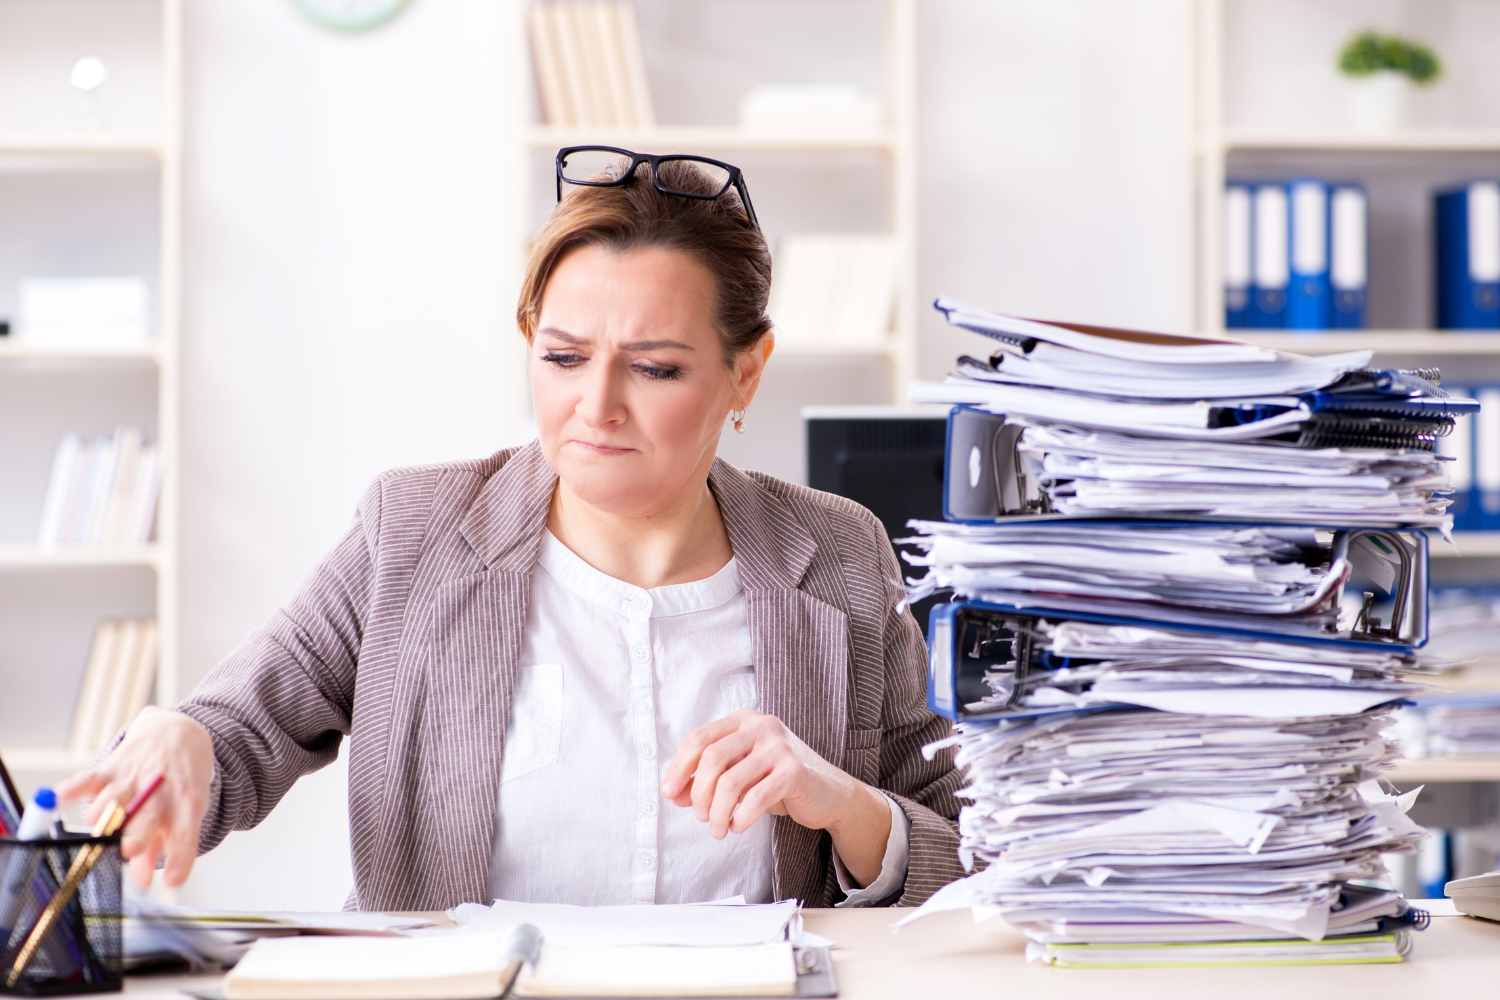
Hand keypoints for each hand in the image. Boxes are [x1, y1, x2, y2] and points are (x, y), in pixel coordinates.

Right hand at [56, 706, 214, 889]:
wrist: (181, 732)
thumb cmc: (181, 781)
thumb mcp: (186, 811)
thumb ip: (164, 845)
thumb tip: (143, 880)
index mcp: (186, 806)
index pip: (186, 836)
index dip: (180, 859)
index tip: (172, 882)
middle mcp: (160, 793)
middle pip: (148, 817)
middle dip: (138, 834)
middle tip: (129, 850)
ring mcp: (135, 779)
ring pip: (116, 798)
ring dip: (104, 812)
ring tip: (96, 822)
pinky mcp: (113, 768)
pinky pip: (90, 777)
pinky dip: (74, 787)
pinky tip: (61, 796)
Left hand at [660, 709, 891, 886]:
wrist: (829, 794)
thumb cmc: (778, 783)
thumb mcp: (740, 777)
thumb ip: (707, 781)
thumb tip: (673, 793)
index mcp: (744, 720)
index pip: (700, 738)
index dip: (679, 766)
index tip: (668, 792)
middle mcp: (762, 726)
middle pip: (712, 758)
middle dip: (698, 793)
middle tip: (700, 816)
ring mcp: (780, 746)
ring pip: (731, 781)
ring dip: (717, 812)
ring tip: (718, 829)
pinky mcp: (795, 771)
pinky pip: (756, 797)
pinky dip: (741, 817)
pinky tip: (738, 826)